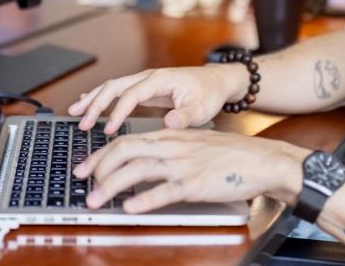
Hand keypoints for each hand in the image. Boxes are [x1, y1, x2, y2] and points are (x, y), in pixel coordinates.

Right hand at [68, 65, 249, 133]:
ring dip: (93, 100)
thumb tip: (169, 123)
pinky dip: (101, 97)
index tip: (108, 129)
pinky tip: (88, 103)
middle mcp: (148, 77)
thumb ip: (185, 117)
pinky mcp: (144, 88)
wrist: (216, 81)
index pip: (131, 94)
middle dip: (96, 104)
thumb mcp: (202, 108)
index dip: (117, 112)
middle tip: (81, 123)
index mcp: (160, 79)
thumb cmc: (209, 94)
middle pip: (114, 87)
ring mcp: (145, 81)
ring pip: (112, 87)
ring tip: (74, 112)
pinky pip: (118, 91)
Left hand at [72, 128, 307, 212]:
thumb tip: (145, 161)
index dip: (102, 153)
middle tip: (82, 181)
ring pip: (137, 170)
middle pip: (124, 150)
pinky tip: (129, 208)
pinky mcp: (196, 184)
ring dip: (111, 185)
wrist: (263, 160)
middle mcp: (173, 147)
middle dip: (98, 166)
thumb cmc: (231, 155)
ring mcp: (184, 165)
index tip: (86, 166)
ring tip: (95, 200)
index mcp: (171, 136)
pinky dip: (143, 199)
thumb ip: (170, 149)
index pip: (127, 139)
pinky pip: (164, 191)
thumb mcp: (195, 144)